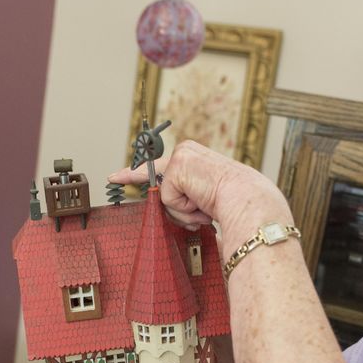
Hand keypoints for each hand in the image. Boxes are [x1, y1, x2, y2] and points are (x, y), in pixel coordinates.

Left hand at [107, 140, 292, 257]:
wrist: (248, 201)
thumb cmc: (234, 205)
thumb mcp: (205, 199)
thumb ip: (186, 198)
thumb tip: (171, 211)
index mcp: (194, 158)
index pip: (158, 166)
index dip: (134, 173)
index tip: (115, 177)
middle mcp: (186, 151)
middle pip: (155, 181)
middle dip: (150, 191)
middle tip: (152, 191)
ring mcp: (181, 157)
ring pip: (164, 196)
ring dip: (182, 210)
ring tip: (204, 207)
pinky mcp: (178, 167)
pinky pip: (168, 199)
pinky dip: (184, 208)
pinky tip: (202, 204)